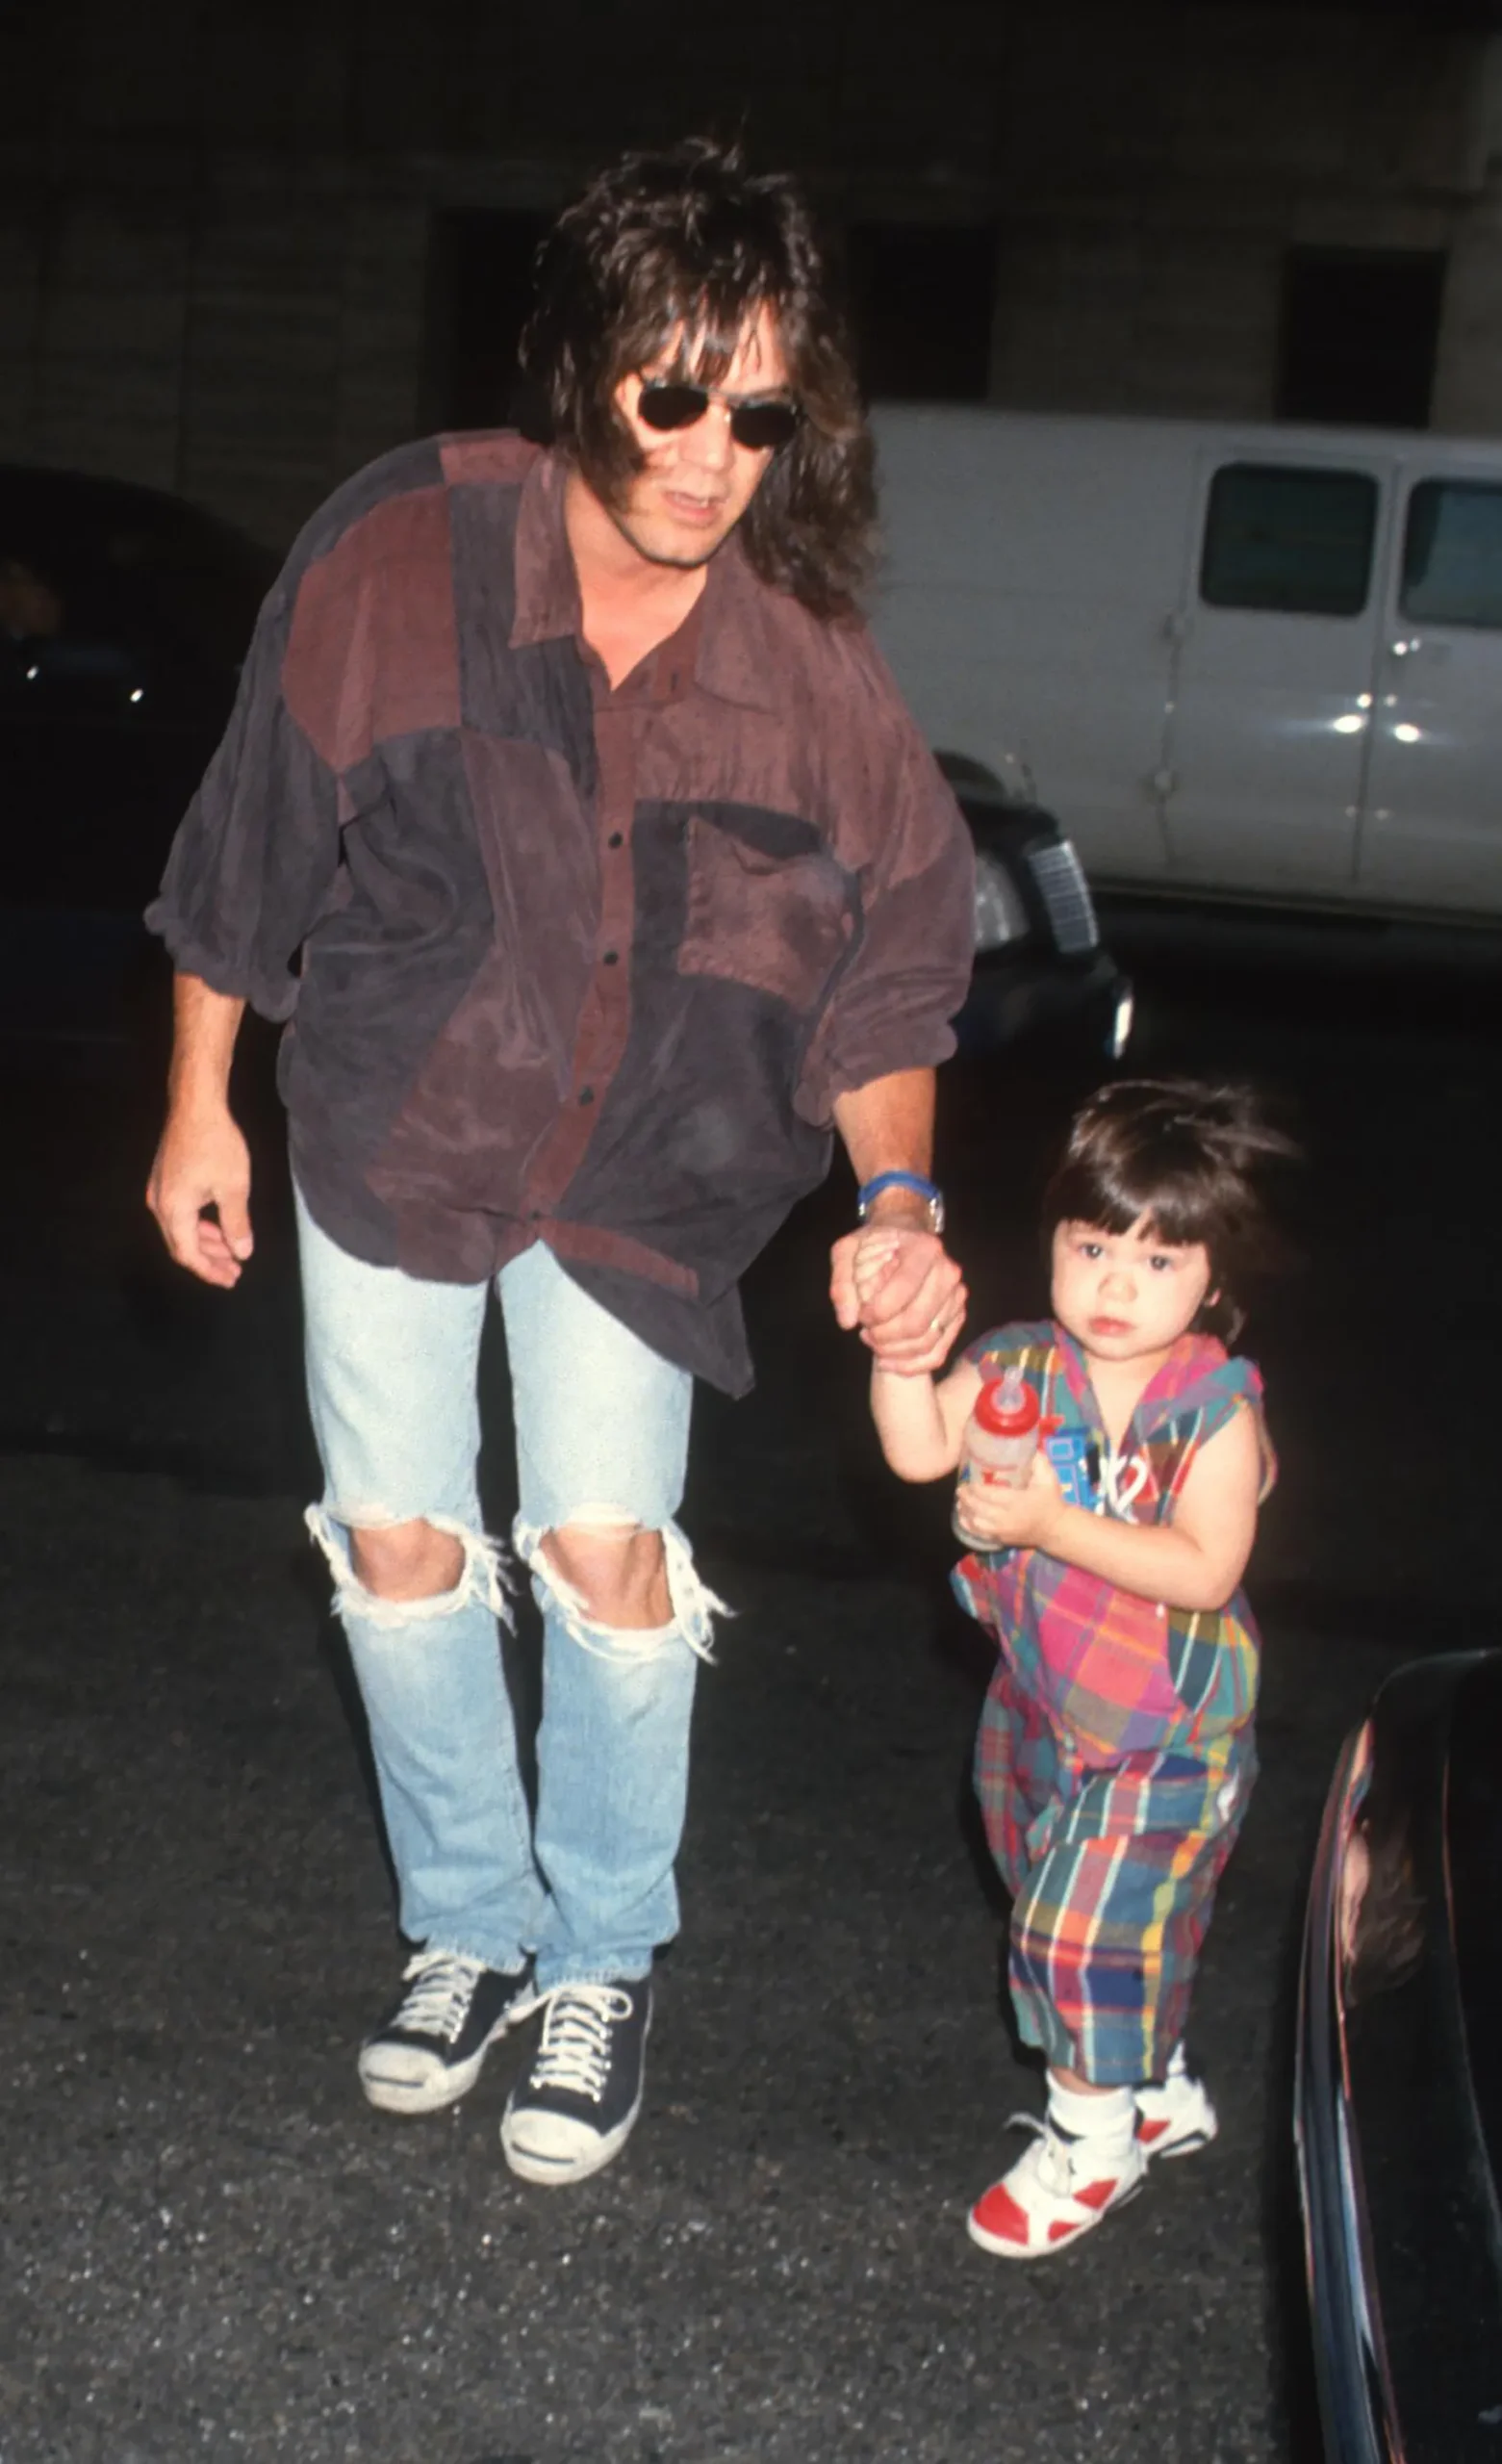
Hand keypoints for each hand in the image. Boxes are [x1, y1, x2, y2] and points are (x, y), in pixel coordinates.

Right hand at [146, 1104, 253, 1287]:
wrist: (195, 1105)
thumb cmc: (216, 1144)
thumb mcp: (234, 1188)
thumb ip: (237, 1224)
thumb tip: (242, 1252)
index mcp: (173, 1210)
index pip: (188, 1254)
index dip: (209, 1271)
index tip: (231, 1279)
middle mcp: (159, 1204)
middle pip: (181, 1245)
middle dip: (209, 1261)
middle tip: (234, 1272)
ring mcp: (158, 1190)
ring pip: (180, 1229)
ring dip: (205, 1243)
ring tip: (231, 1252)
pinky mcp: (164, 1179)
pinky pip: (179, 1214)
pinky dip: (199, 1225)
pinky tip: (218, 1227)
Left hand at [830, 1220, 966, 1374]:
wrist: (906, 1236)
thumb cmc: (875, 1244)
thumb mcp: (847, 1250)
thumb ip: (842, 1283)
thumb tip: (847, 1322)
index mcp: (924, 1249)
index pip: (903, 1291)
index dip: (876, 1313)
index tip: (861, 1315)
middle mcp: (948, 1272)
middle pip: (916, 1323)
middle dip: (884, 1337)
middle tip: (865, 1333)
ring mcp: (957, 1296)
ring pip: (927, 1342)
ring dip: (894, 1352)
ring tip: (873, 1342)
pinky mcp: (957, 1316)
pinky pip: (938, 1353)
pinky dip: (911, 1366)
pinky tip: (888, 1362)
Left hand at [954, 1448, 1066, 1551]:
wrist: (1056, 1529)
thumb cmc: (1051, 1501)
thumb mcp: (1049, 1479)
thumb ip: (1039, 1461)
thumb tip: (1028, 1446)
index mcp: (1017, 1502)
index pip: (990, 1495)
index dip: (976, 1488)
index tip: (969, 1480)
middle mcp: (1007, 1518)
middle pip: (979, 1508)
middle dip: (967, 1498)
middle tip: (961, 1488)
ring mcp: (1003, 1531)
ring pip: (976, 1523)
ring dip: (965, 1511)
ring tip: (960, 1501)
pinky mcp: (1001, 1540)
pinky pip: (979, 1535)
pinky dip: (968, 1526)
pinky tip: (963, 1517)